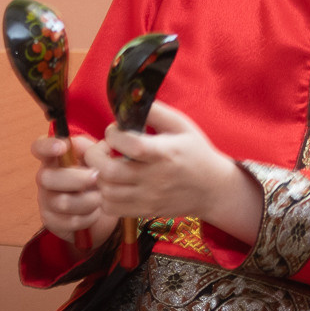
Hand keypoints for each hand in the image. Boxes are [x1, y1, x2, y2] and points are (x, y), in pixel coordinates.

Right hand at [31, 134, 108, 246]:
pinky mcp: (52, 221)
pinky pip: (70, 221)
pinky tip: (95, 212)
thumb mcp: (96, 159)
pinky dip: (88, 217)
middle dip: (77, 179)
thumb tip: (101, 146)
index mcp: (53, 159)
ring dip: (88, 200)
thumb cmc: (94, 177)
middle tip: (96, 177)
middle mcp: (45, 178)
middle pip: (47, 178)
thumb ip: (96, 149)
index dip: (47, 146)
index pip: (39, 148)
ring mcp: (46, 201)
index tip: (63, 146)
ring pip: (62, 202)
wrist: (99, 208)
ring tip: (100, 197)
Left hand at [94, 103, 262, 239]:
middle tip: (105, 148)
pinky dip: (105, 195)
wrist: (213, 189)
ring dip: (99, 175)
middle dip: (96, 155)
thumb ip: (155, 111)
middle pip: (108, 172)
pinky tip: (114, 183)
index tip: (116, 130)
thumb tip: (130, 99)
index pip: (130, 145)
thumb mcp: (181, 125)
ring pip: (106, 191)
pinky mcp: (144, 211)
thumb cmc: (196, 152)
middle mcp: (154, 178)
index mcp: (164, 153)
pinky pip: (111, 208)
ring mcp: (148, 198)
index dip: (113, 134)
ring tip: (109, 165)